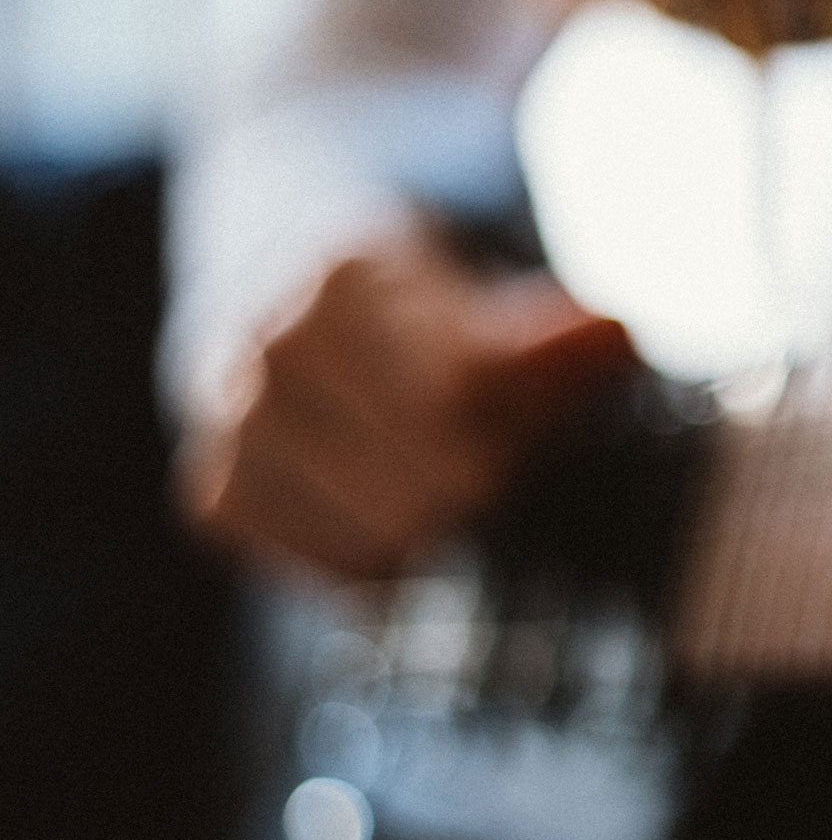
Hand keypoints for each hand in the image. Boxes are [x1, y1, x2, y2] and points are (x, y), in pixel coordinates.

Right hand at [179, 224, 636, 578]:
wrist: (284, 292)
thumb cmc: (414, 311)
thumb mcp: (483, 295)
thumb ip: (547, 331)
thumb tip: (612, 336)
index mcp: (344, 272)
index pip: (463, 395)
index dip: (520, 424)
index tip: (529, 423)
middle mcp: (268, 341)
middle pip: (433, 480)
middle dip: (486, 485)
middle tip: (495, 469)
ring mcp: (226, 418)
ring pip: (381, 539)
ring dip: (436, 535)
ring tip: (441, 491)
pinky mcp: (211, 489)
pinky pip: (320, 567)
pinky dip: (372, 567)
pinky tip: (388, 524)